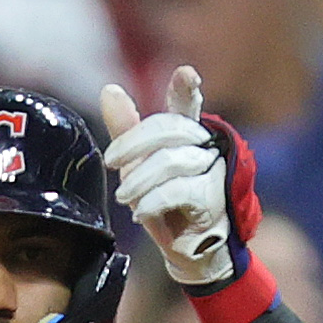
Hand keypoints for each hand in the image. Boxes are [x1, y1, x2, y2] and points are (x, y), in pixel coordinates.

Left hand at [101, 66, 233, 285]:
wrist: (185, 249)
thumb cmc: (164, 202)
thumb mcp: (137, 165)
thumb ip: (126, 130)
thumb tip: (109, 89)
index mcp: (188, 132)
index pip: (187, 104)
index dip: (186, 88)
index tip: (186, 74)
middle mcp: (206, 145)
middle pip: (169, 128)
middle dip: (133, 144)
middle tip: (110, 162)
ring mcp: (213, 170)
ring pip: (170, 161)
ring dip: (139, 181)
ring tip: (124, 197)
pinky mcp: (212, 197)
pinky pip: (178, 191)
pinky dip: (153, 202)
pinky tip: (141, 213)